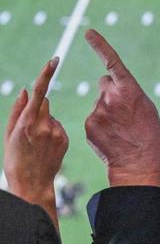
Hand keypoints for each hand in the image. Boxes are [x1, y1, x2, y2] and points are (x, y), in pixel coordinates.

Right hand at [3, 58, 67, 204]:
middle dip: (37, 108)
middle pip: (44, 102)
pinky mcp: (66, 140)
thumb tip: (24, 89)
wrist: (32, 183)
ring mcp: (57, 133)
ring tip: (37, 143)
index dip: (46, 74)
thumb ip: (17, 109)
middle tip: (29, 129)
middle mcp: (45, 125)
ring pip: (51, 116)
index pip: (39, 92)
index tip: (55, 60)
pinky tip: (46, 147)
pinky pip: (58, 127)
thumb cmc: (15, 158)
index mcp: (28, 122)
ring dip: (45, 122)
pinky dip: (53, 132)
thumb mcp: (9, 134)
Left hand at [84, 29, 159, 186]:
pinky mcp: (88, 125)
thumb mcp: (147, 109)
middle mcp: (109, 96)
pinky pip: (93, 119)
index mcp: (128, 89)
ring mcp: (96, 111)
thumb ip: (128, 92)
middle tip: (125, 113)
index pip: (111, 61)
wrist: (137, 164)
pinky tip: (112, 136)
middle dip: (112, 92)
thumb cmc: (148, 136)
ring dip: (107, 112)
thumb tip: (108, 83)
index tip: (88, 33)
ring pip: (99, 103)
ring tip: (121, 129)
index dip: (100, 45)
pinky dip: (101, 125)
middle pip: (104, 85)